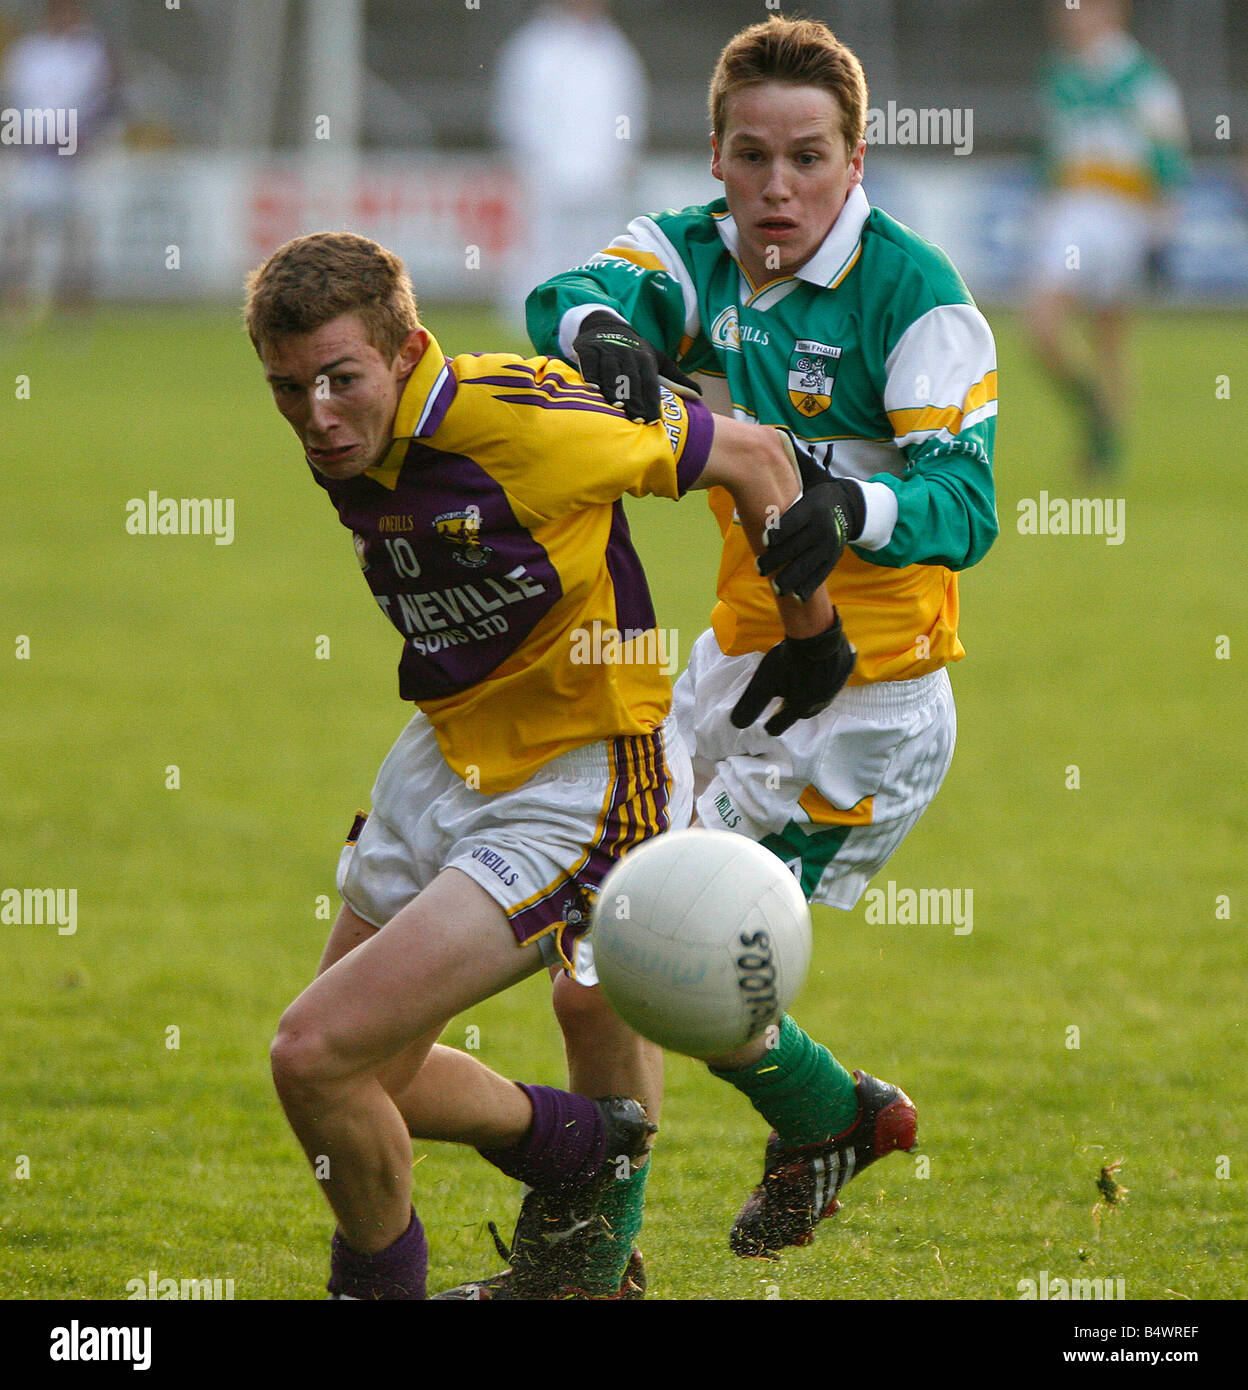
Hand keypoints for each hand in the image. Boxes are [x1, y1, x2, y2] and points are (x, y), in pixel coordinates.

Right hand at [571, 310, 699, 422]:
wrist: (605, 325)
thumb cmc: (634, 351)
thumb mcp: (656, 360)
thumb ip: (675, 379)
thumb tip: (699, 395)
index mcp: (645, 359)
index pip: (650, 383)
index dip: (651, 402)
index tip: (652, 421)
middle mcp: (627, 354)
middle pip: (631, 380)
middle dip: (635, 400)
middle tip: (636, 420)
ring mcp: (607, 351)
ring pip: (611, 372)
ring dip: (613, 390)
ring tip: (616, 406)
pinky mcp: (589, 349)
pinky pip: (590, 364)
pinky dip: (591, 375)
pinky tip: (593, 390)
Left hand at [730, 612, 856, 735]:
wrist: (817, 634)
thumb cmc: (789, 660)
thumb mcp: (764, 683)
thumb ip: (751, 705)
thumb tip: (737, 724)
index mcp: (801, 707)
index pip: (783, 723)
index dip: (773, 725)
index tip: (768, 727)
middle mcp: (821, 701)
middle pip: (805, 712)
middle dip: (794, 712)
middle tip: (785, 707)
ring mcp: (836, 685)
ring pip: (822, 696)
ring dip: (812, 696)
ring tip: (804, 690)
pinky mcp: (846, 668)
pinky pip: (836, 678)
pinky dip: (827, 678)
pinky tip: (824, 671)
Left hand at [757, 476, 865, 601]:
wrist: (849, 507)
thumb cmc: (815, 495)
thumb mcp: (806, 481)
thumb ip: (787, 473)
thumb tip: (770, 444)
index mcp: (812, 508)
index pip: (793, 522)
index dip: (778, 533)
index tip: (764, 542)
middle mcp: (823, 528)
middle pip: (796, 547)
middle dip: (776, 560)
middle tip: (759, 568)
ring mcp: (830, 545)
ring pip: (807, 565)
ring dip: (790, 578)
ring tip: (775, 587)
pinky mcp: (833, 558)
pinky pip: (820, 575)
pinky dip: (808, 587)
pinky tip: (796, 597)